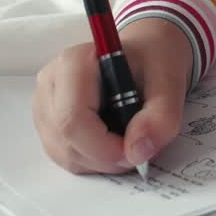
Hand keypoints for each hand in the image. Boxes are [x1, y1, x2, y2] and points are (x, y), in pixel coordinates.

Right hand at [32, 17, 191, 173]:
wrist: (144, 54)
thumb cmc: (151, 61)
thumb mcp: (170, 82)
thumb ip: (161, 117)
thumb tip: (138, 151)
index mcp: (75, 62)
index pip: (73, 119)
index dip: (103, 147)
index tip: (135, 151)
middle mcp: (51, 82)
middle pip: (66, 141)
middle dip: (106, 157)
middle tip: (138, 148)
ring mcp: (45, 104)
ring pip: (64, 154)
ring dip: (100, 161)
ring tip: (128, 138)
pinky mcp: (47, 122)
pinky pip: (64, 156)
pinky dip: (92, 159)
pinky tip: (112, 141)